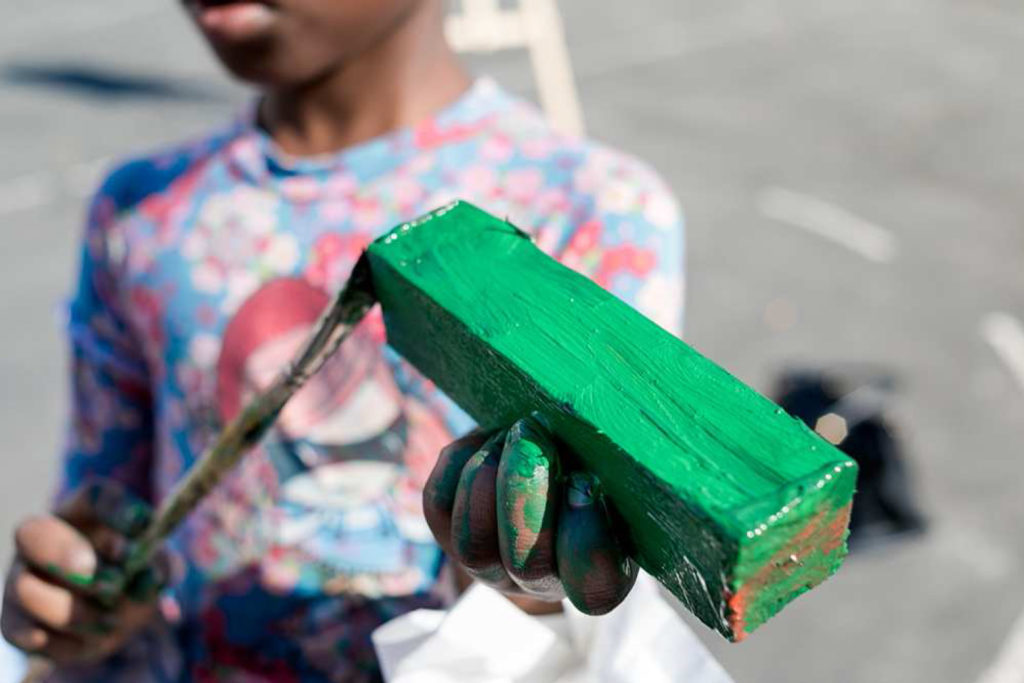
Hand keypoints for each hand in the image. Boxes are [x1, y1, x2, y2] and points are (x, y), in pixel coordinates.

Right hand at [1, 480, 165, 664]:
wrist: (116, 614)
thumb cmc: (135, 577)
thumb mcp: (156, 566)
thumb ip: (160, 565)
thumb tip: (151, 576)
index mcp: (84, 513)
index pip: (95, 496)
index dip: (116, 510)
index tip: (140, 526)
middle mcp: (42, 540)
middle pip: (33, 532)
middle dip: (66, 554)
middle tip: (103, 578)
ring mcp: (21, 580)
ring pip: (28, 591)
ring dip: (76, 611)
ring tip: (111, 619)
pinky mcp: (16, 623)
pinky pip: (32, 634)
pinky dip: (70, 641)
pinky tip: (93, 636)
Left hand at [423, 417, 637, 614]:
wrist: (549, 451)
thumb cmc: (598, 458)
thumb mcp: (620, 466)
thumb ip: (616, 465)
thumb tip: (601, 430)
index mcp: (599, 572)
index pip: (594, 589)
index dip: (587, 539)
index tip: (587, 482)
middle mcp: (541, 580)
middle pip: (526, 562)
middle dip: (526, 489)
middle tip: (535, 430)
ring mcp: (489, 564)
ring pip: (474, 543)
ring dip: (490, 474)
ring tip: (513, 430)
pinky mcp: (448, 534)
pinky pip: (440, 504)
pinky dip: (462, 462)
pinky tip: (489, 439)